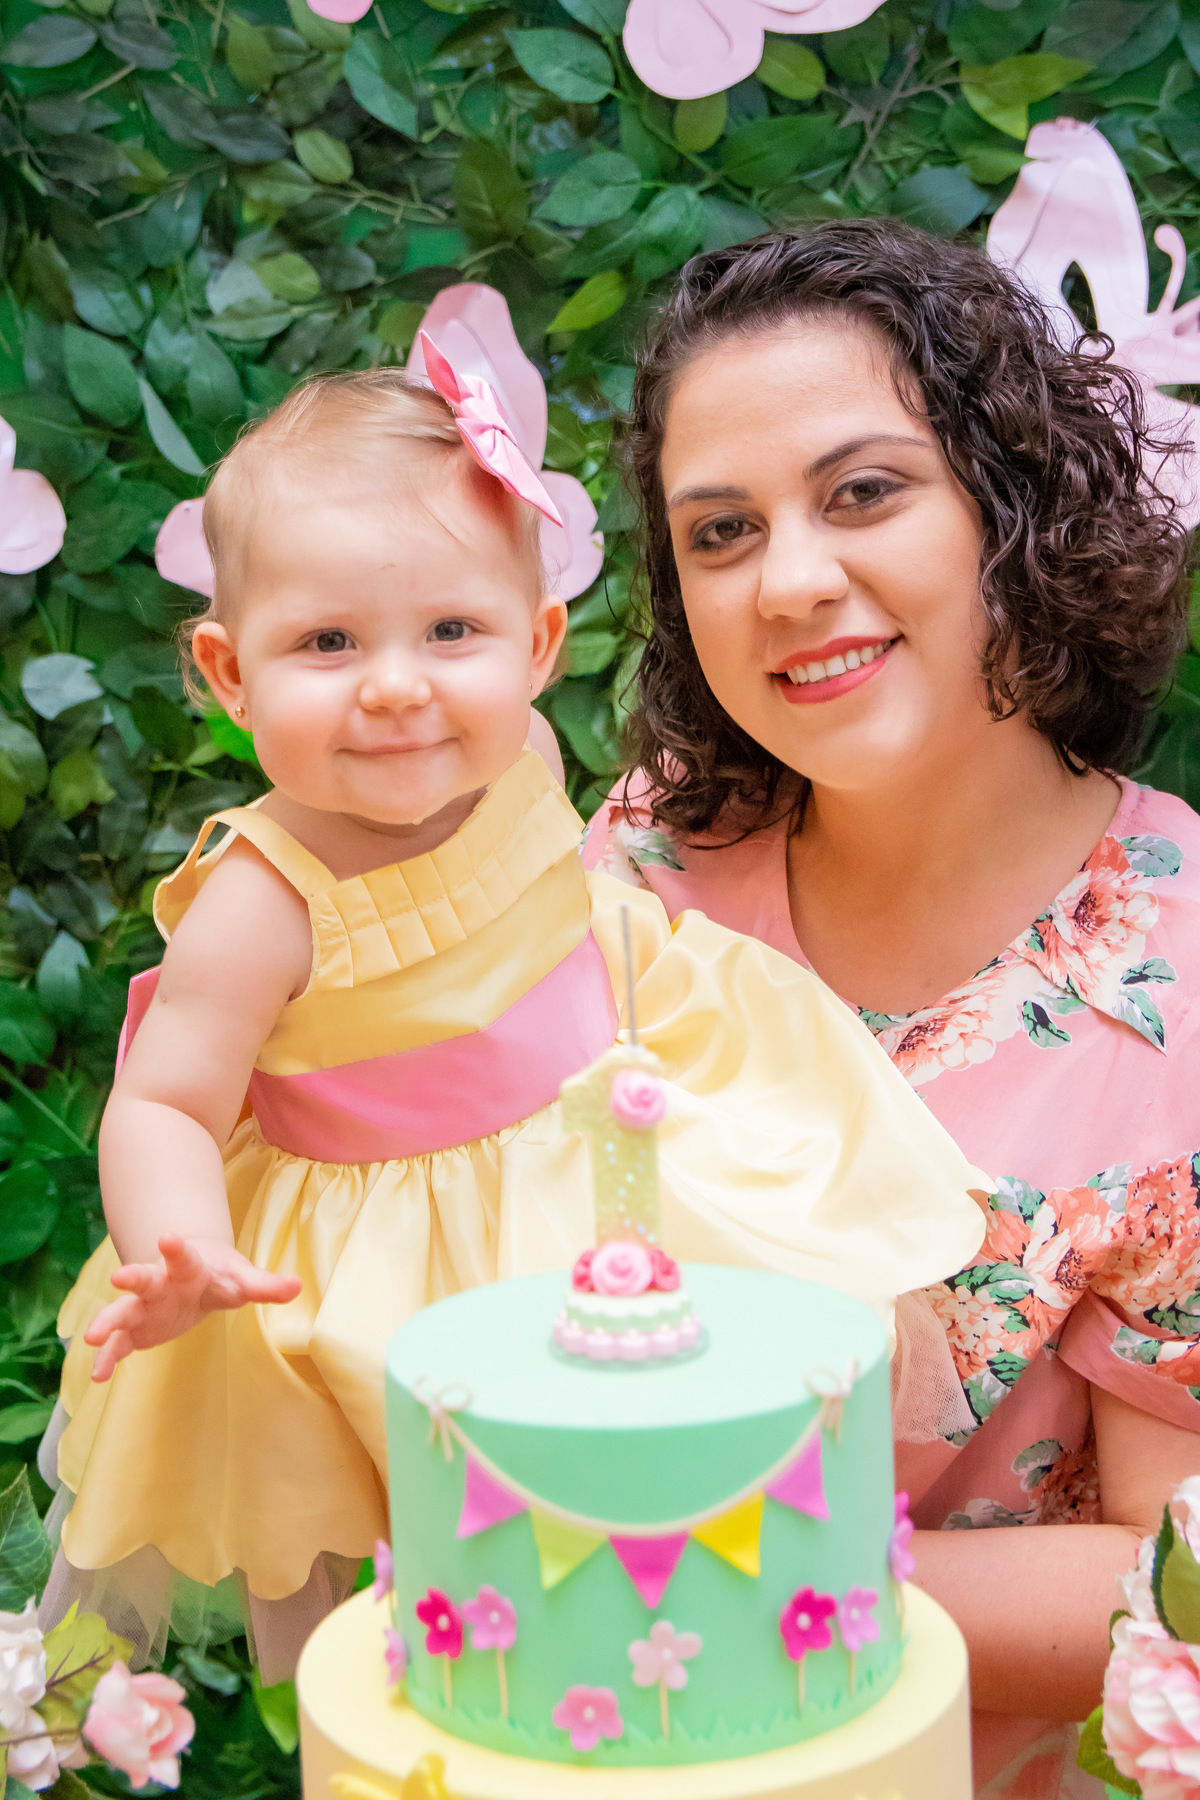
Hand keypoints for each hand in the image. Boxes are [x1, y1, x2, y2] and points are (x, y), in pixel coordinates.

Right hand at [83, 1234, 301, 1381]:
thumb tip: (296, 1286)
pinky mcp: (136, 1330)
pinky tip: (97, 1375)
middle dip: (136, 1277)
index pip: (186, 1258)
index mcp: (191, 1269)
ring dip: (108, 1320)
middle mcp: (163, 1284)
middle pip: (147, 1279)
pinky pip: (119, 1344)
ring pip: (124, 1310)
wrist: (190, 1271)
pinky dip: (107, 1357)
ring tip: (92, 1335)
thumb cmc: (220, 1275)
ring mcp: (146, 1306)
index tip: (167, 1238)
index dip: (178, 1250)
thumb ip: (265, 1285)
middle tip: (119, 1276)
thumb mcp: (242, 1278)